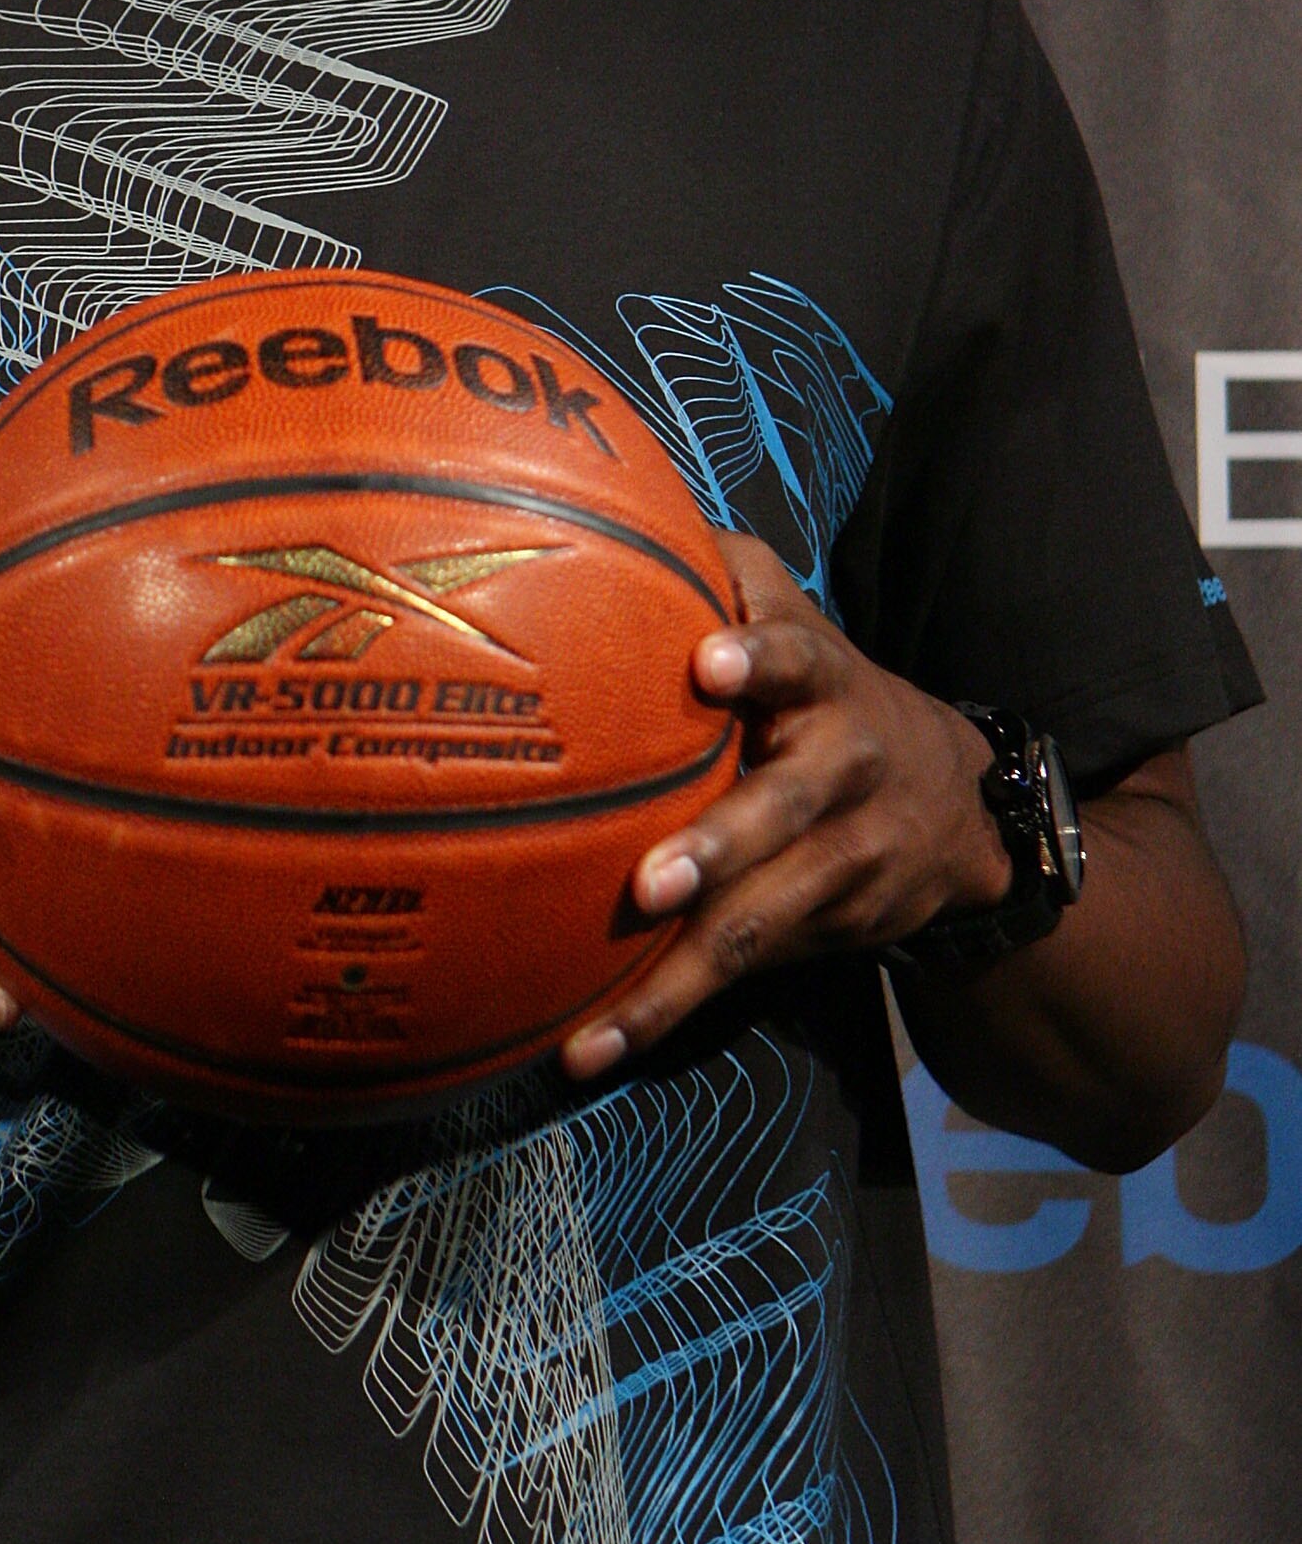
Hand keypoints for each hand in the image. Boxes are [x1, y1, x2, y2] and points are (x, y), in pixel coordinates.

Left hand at [561, 532, 1008, 1080]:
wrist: (956, 802)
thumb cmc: (816, 690)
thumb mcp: (790, 618)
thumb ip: (717, 569)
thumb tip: (601, 495)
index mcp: (819, 676)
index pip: (796, 651)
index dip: (759, 653)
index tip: (710, 663)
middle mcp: (843, 768)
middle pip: (786, 809)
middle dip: (720, 848)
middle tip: (650, 882)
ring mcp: (842, 862)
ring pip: (761, 919)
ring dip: (679, 974)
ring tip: (605, 1020)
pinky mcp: (827, 930)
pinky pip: (744, 971)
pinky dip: (666, 1013)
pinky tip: (586, 1048)